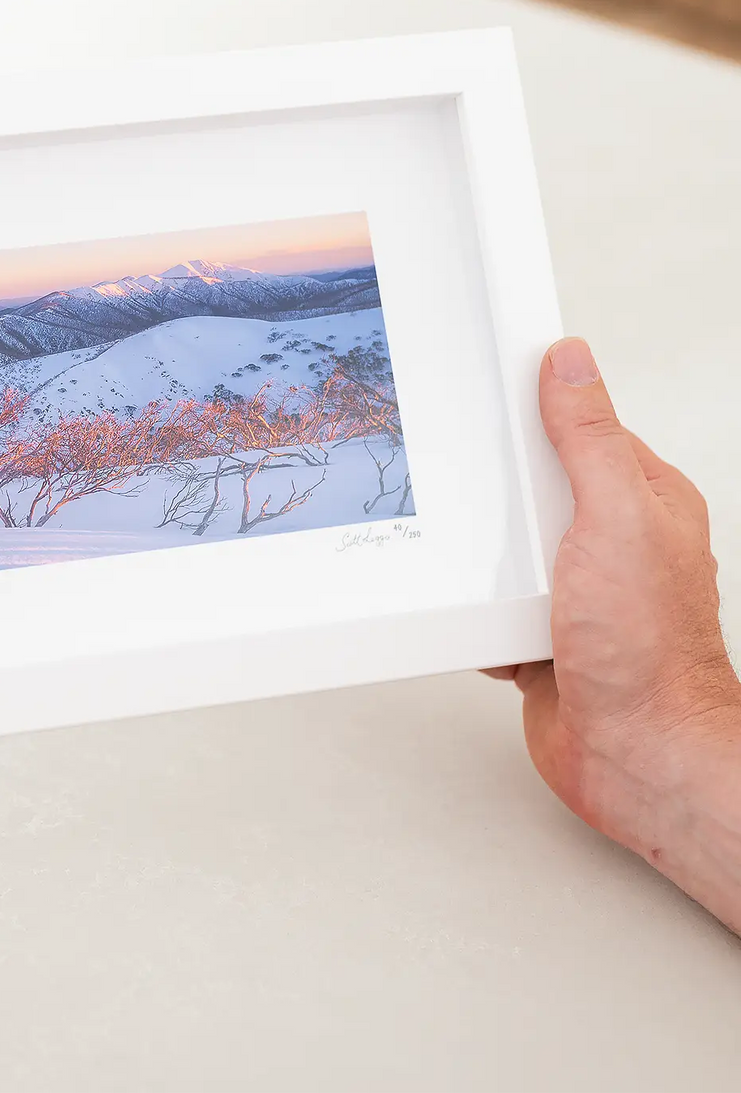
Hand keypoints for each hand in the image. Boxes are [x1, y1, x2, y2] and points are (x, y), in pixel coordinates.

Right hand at [489, 338, 740, 927]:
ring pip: (504, 549)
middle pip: (532, 489)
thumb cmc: (647, 651)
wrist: (635, 754)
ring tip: (472, 554)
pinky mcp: (540, 637)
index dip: (537, 410)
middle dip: (496, 491)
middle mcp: (613, 544)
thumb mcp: (616, 517)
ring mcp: (576, 593)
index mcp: (645, 502)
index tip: (491, 386)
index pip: (584, 430)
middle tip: (470, 484)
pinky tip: (469, 611)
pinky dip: (470, 610)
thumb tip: (571, 362)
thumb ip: (588, 439)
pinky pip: (486, 607)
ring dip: (479, 556)